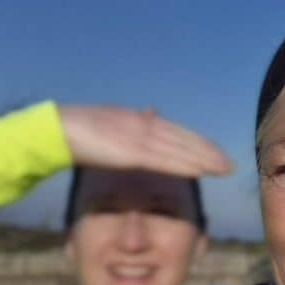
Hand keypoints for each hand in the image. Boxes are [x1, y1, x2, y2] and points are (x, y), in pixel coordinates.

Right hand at [59, 105, 233, 176]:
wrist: (54, 131)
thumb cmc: (77, 132)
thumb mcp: (111, 124)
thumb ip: (133, 123)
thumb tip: (153, 114)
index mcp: (139, 119)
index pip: (177, 131)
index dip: (199, 143)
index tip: (216, 153)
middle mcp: (143, 124)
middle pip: (184, 139)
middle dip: (209, 152)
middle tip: (230, 165)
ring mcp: (138, 137)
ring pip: (179, 150)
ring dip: (204, 160)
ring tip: (224, 169)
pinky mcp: (130, 151)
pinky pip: (163, 160)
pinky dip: (184, 165)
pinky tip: (201, 171)